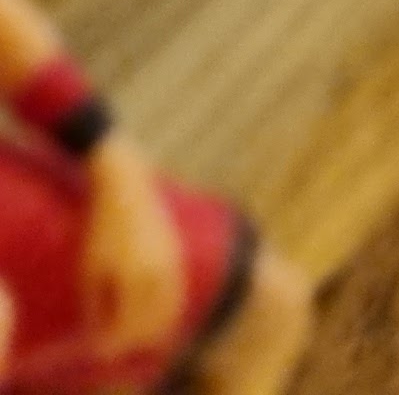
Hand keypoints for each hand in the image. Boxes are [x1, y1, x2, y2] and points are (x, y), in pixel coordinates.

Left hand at [79, 136, 186, 360]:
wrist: (124, 184)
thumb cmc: (101, 226)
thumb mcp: (89, 267)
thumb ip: (96, 306)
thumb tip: (99, 336)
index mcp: (135, 278)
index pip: (127, 329)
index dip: (110, 343)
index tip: (96, 347)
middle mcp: (159, 275)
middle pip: (150, 328)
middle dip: (131, 341)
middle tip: (112, 344)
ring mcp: (172, 265)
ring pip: (168, 315)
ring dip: (151, 330)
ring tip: (130, 335)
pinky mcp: (177, 256)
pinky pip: (175, 297)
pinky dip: (165, 313)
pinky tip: (149, 316)